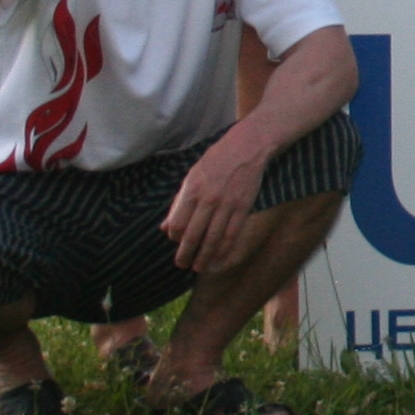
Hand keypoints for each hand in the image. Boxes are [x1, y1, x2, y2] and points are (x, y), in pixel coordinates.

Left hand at [161, 130, 271, 274]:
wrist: (248, 146)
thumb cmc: (217, 159)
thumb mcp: (192, 176)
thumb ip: (179, 202)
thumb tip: (166, 227)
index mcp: (192, 190)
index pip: (178, 223)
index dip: (175, 237)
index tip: (177, 243)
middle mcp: (208, 199)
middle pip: (193, 235)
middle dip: (186, 254)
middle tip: (182, 265)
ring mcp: (227, 204)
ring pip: (213, 238)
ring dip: (205, 256)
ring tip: (199, 267)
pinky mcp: (243, 207)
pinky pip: (232, 234)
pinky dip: (225, 249)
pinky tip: (220, 258)